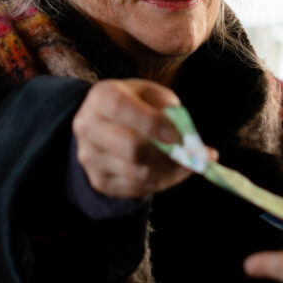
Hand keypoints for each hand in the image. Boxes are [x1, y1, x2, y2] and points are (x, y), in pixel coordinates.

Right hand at [72, 79, 198, 198]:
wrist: (104, 125)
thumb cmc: (135, 105)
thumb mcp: (150, 95)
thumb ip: (168, 109)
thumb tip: (189, 137)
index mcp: (101, 97)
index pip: (121, 108)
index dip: (150, 122)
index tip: (177, 135)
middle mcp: (88, 127)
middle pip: (130, 148)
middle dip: (167, 155)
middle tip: (193, 156)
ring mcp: (91, 157)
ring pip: (139, 173)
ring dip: (170, 171)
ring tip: (188, 162)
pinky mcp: (99, 181)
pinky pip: (137, 188)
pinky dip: (162, 181)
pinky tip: (172, 170)